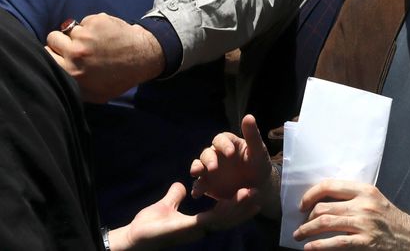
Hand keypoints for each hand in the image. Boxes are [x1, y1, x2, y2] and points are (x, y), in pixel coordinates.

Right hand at [45, 13, 163, 102]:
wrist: (144, 57)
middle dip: (62, 41)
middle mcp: (75, 53)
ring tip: (96, 43)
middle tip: (78, 47)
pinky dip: (94, 26)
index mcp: (71, 72)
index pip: (45, 54)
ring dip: (81, 34)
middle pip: (52, 38)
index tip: (62, 54)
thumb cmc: (119, 78)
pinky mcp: (96, 21)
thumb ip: (70, 86)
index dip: (53, 53)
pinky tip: (106, 35)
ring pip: (70, 28)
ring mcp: (86, 35)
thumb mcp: (93, 95)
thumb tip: (53, 79)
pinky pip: (85, 21)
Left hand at [108, 182, 258, 250]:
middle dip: (245, 207)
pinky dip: (227, 209)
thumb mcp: (166, 206)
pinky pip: (214, 218)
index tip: (249, 195)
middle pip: (230, 218)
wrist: (133, 238)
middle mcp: (201, 228)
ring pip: (226, 218)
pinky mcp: (191, 228)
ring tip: (253, 193)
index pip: (222, 215)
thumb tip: (180, 186)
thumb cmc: (147, 227)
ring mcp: (197, 230)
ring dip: (241, 206)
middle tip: (260, 194)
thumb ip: (175, 196)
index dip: (237, 207)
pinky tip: (236, 198)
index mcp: (198, 224)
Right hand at [191, 115, 277, 215]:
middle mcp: (217, 155)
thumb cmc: (259, 165)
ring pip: (198, 166)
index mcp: (228, 144)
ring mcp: (210, 170)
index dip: (223, 145)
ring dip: (196, 169)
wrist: (259, 187)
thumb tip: (249, 116)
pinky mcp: (207, 184)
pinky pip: (198, 184)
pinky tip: (197, 193)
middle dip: (208, 159)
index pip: (221, 139)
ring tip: (196, 174)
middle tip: (213, 168)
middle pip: (207, 153)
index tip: (231, 153)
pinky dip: (196, 188)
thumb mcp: (258, 151)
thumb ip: (253, 136)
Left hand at [293, 179, 409, 250]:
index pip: (329, 186)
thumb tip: (321, 201)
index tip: (302, 204)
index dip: (310, 194)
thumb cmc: (389, 219)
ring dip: (306, 230)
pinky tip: (310, 247)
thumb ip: (353, 197)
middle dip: (306, 217)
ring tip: (299, 235)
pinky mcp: (365, 242)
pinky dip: (318, 245)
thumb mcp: (374, 200)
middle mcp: (364, 204)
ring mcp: (364, 223)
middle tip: (300, 224)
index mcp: (365, 190)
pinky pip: (336, 242)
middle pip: (324, 207)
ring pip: (325, 223)